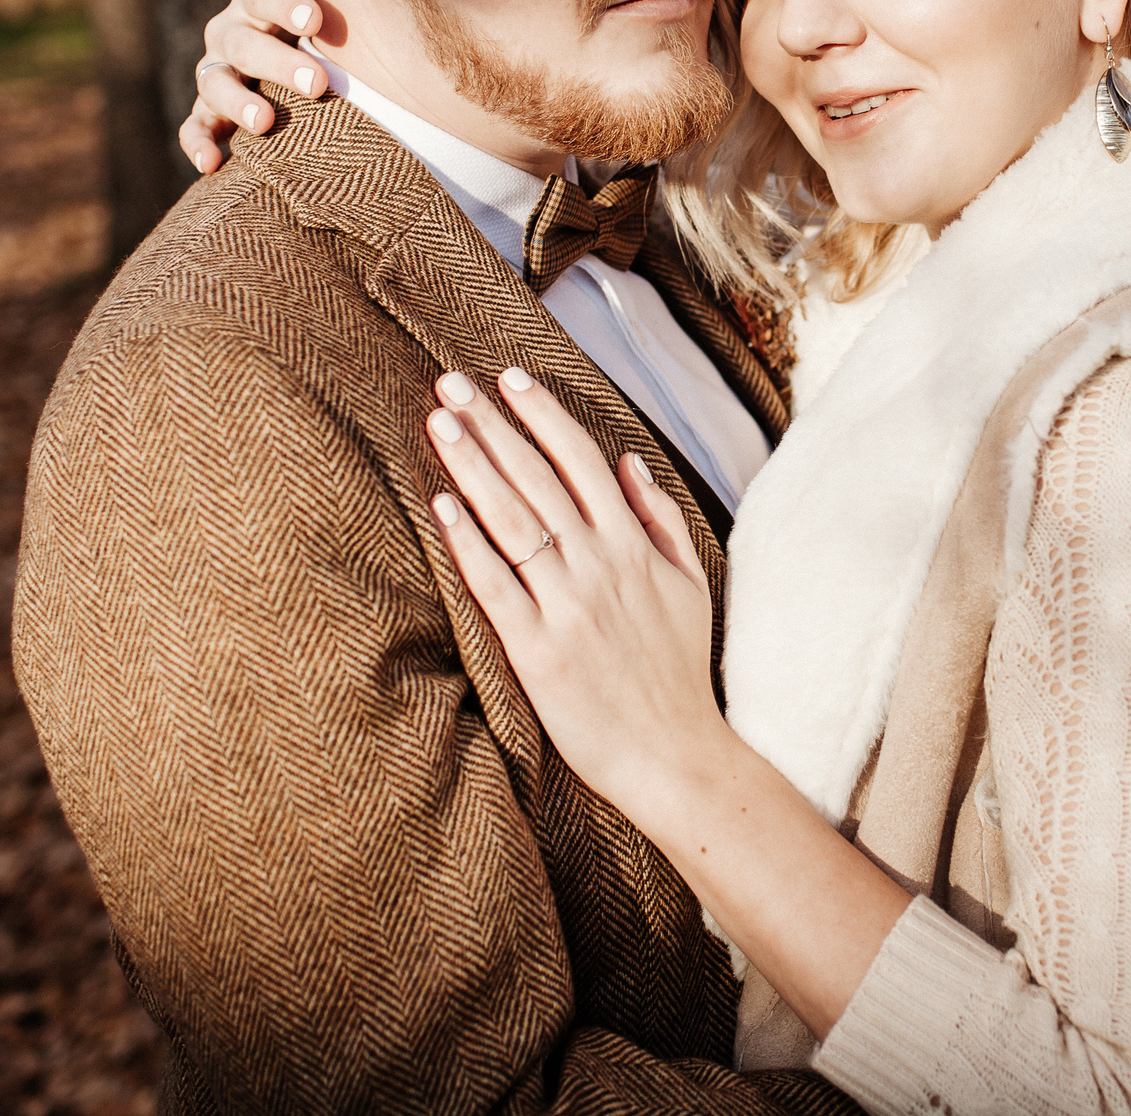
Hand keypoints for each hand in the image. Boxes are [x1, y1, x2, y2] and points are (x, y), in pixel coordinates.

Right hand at [178, 0, 336, 173]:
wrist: (311, 62)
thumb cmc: (319, 17)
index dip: (285, 5)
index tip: (316, 21)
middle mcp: (230, 33)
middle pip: (243, 43)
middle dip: (277, 62)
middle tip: (318, 82)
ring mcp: (216, 74)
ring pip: (215, 85)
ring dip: (238, 103)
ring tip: (265, 124)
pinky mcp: (210, 115)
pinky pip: (195, 128)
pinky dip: (198, 145)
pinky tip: (212, 164)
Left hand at [426, 367, 732, 819]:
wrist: (673, 753)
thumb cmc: (679, 671)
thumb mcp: (690, 584)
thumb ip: (660, 519)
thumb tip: (628, 462)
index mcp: (632, 545)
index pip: (580, 459)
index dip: (542, 413)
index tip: (509, 377)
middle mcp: (598, 564)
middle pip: (536, 477)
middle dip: (492, 424)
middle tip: (451, 383)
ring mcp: (566, 605)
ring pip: (512, 519)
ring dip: (472, 465)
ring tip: (440, 423)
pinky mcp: (536, 648)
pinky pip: (495, 584)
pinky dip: (467, 543)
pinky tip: (440, 505)